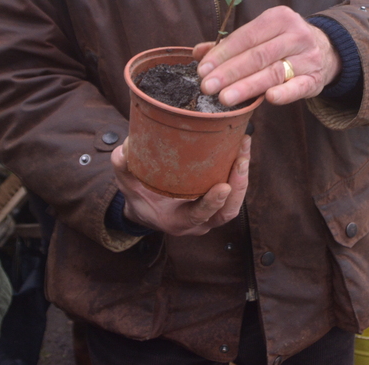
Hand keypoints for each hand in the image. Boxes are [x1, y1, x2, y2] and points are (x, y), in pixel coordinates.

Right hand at [111, 135, 249, 236]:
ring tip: (244, 146)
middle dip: (238, 186)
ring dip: (243, 176)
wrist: (149, 209)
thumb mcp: (128, 185)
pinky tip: (241, 146)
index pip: (199, 216)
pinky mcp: (219, 201)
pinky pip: (235, 190)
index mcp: (178, 222)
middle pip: (227, 212)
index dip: (212, 203)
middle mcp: (199, 222)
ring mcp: (211, 214)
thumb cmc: (140, 197)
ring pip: (235, 201)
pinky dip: (240, 171)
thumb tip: (124, 150)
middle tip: (241, 159)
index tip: (223, 186)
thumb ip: (124, 169)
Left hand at [194, 6, 339, 106]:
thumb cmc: (283, 42)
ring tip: (225, 98)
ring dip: (247, 86)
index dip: (223, 54)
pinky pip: (299, 86)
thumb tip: (198, 52)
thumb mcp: (261, 35)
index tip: (203, 69)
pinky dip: (285, 93)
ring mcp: (308, 57)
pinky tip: (269, 98)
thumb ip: (231, 44)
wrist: (325, 49)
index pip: (246, 37)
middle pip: (258, 55)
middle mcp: (296, 34)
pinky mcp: (316, 78)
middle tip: (208, 86)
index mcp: (279, 18)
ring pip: (274, 72)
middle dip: (230, 72)